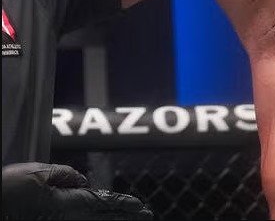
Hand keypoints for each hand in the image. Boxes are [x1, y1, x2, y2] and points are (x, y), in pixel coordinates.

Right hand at [2, 162, 152, 219]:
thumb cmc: (7, 189)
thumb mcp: (37, 172)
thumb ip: (63, 174)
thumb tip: (82, 180)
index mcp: (67, 203)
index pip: (104, 203)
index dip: (124, 204)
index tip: (141, 206)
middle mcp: (67, 218)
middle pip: (104, 219)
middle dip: (126, 217)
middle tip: (148, 216)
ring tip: (133, 220)